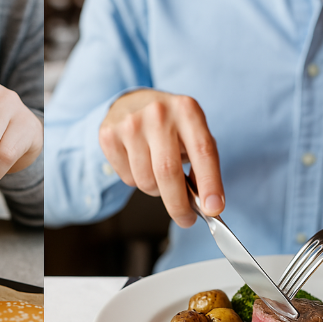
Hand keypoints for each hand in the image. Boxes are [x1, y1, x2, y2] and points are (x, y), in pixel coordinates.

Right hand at [98, 89, 223, 227]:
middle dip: (178, 205)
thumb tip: (206, 204)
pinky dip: (136, 181)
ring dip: (156, 190)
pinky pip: (127, 178)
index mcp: (187, 110)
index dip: (210, 183)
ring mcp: (130, 124)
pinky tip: (139, 164)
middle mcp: (158, 113)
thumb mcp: (192, 134)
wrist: (132, 102)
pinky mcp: (109, 135)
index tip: (213, 208)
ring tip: (158, 174)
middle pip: (168, 172)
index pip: (203, 152)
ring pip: (146, 181)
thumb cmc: (169, 125)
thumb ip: (202, 164)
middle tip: (185, 218)